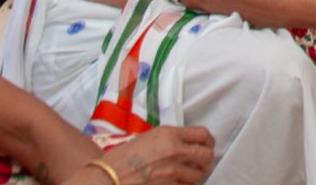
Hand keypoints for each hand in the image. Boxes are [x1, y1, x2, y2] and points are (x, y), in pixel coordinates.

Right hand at [95, 125, 214, 184]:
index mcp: (168, 134)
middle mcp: (173, 150)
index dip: (209, 142)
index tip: (208, 146)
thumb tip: (187, 145)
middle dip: (206, 162)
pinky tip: (176, 184)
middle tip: (202, 165)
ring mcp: (172, 171)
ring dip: (195, 177)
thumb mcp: (147, 139)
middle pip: (206, 155)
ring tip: (188, 177)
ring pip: (198, 175)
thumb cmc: (121, 160)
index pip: (202, 134)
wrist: (106, 178)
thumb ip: (169, 140)